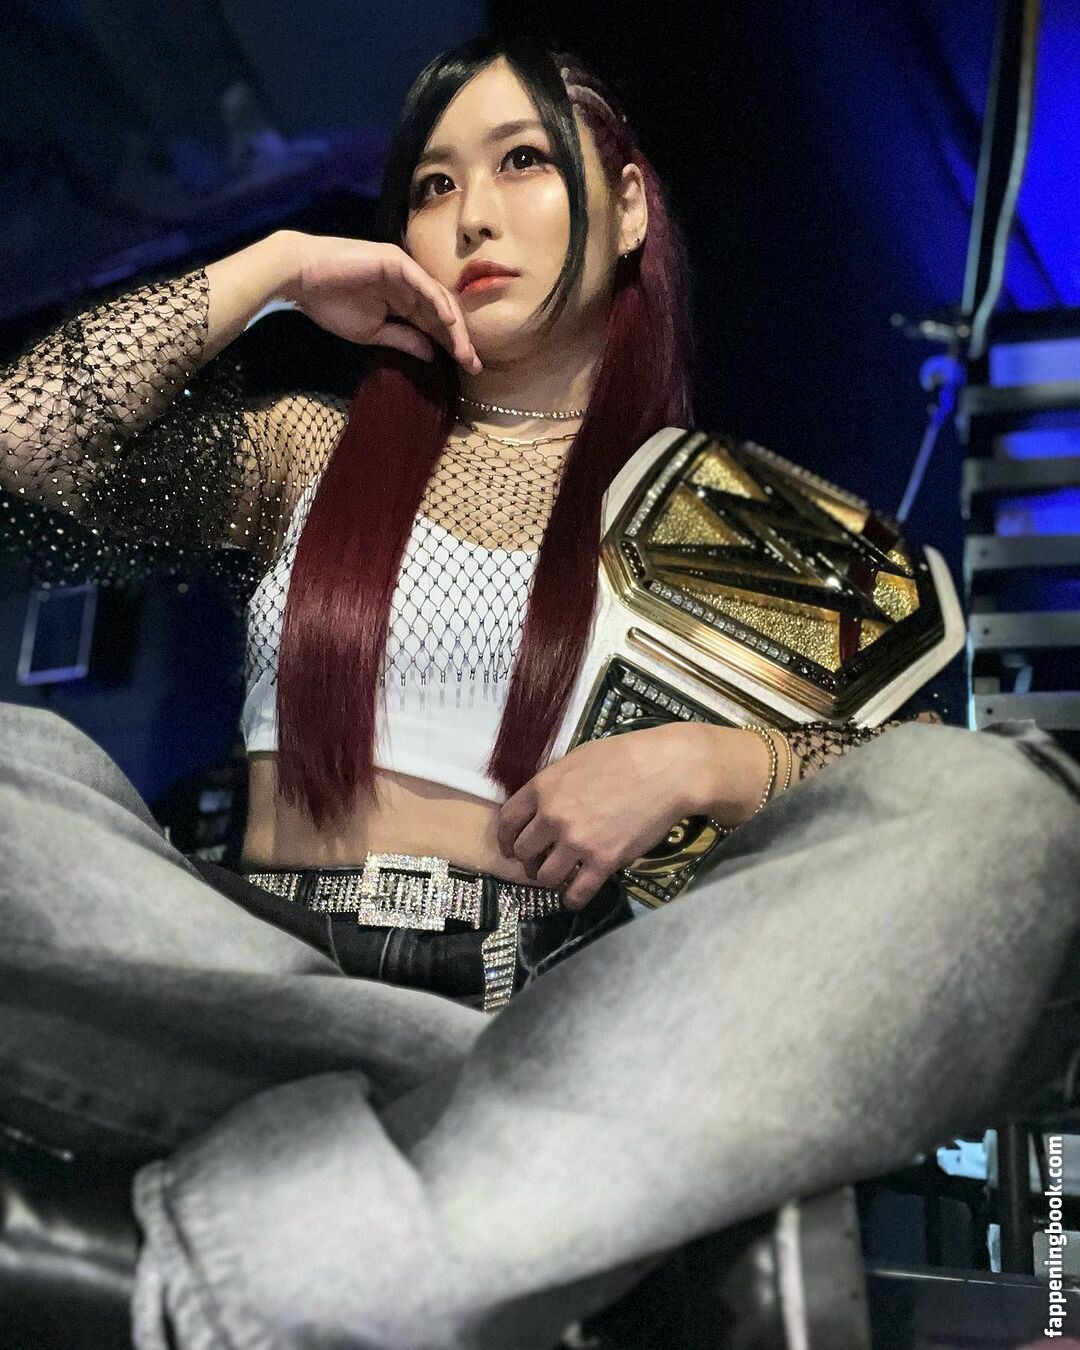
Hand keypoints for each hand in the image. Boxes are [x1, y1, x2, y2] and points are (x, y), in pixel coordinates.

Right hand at [279, 232, 481, 373]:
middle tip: (474, 365)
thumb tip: (433, 354)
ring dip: (454, 326)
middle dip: (460, 340)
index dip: (452, 346)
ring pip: (438, 299)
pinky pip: (423, 284)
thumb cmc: (331, 304)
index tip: (468, 369)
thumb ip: (404, 339)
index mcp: (404, 301)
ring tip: (465, 350)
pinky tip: (449, 322)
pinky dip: (437, 302)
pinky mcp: (396, 261)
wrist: (302, 280)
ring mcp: (405, 271)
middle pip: (443, 313)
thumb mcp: (373, 332)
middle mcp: (409, 285)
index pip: (435, 325)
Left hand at [496, 724, 715, 910]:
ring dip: (549, 879)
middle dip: (528, 860)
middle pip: (523, 852)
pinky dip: (572, 898)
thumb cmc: (625, 756)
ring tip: (559, 877)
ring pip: (545, 876)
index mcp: (543, 788)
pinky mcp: (603, 862)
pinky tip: (574, 896)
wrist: (666, 771)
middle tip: (538, 863)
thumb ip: (554, 783)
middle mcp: (553, 817)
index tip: (509, 848)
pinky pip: (577, 892)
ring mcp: (577, 842)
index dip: (505, 839)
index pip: (507, 820)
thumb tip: (542, 803)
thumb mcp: (578, 759)